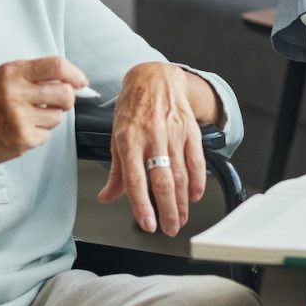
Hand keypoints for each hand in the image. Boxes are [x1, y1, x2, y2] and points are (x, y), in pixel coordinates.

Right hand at [0, 56, 86, 169]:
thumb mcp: (1, 80)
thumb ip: (33, 77)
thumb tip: (70, 80)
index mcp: (12, 72)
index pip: (56, 65)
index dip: (74, 74)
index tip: (81, 82)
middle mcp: (16, 92)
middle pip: (65, 93)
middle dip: (67, 99)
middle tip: (58, 103)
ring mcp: (19, 116)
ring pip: (58, 116)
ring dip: (50, 119)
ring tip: (28, 118)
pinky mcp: (22, 138)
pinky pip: (46, 135)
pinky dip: (38, 134)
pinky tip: (19, 131)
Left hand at [97, 62, 208, 236]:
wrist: (154, 77)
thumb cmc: (133, 105)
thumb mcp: (116, 135)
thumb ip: (116, 170)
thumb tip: (107, 196)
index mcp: (129, 139)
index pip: (135, 179)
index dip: (142, 205)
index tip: (148, 224)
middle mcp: (152, 137)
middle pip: (162, 180)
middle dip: (168, 210)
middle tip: (170, 228)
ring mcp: (173, 133)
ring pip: (181, 174)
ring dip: (183, 201)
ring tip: (181, 218)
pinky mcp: (190, 130)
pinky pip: (197, 160)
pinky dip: (198, 181)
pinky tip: (196, 195)